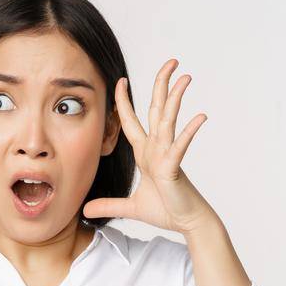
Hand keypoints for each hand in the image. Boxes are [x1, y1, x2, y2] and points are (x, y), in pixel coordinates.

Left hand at [83, 58, 213, 233]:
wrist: (187, 222)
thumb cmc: (166, 211)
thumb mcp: (130, 207)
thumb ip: (108, 204)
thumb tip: (85, 211)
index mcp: (146, 152)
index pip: (132, 120)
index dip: (124, 100)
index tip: (120, 80)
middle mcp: (157, 147)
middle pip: (157, 108)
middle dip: (162, 84)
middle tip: (171, 62)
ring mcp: (167, 154)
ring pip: (169, 119)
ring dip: (176, 97)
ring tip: (185, 77)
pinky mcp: (174, 167)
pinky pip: (181, 145)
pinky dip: (189, 131)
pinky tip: (200, 117)